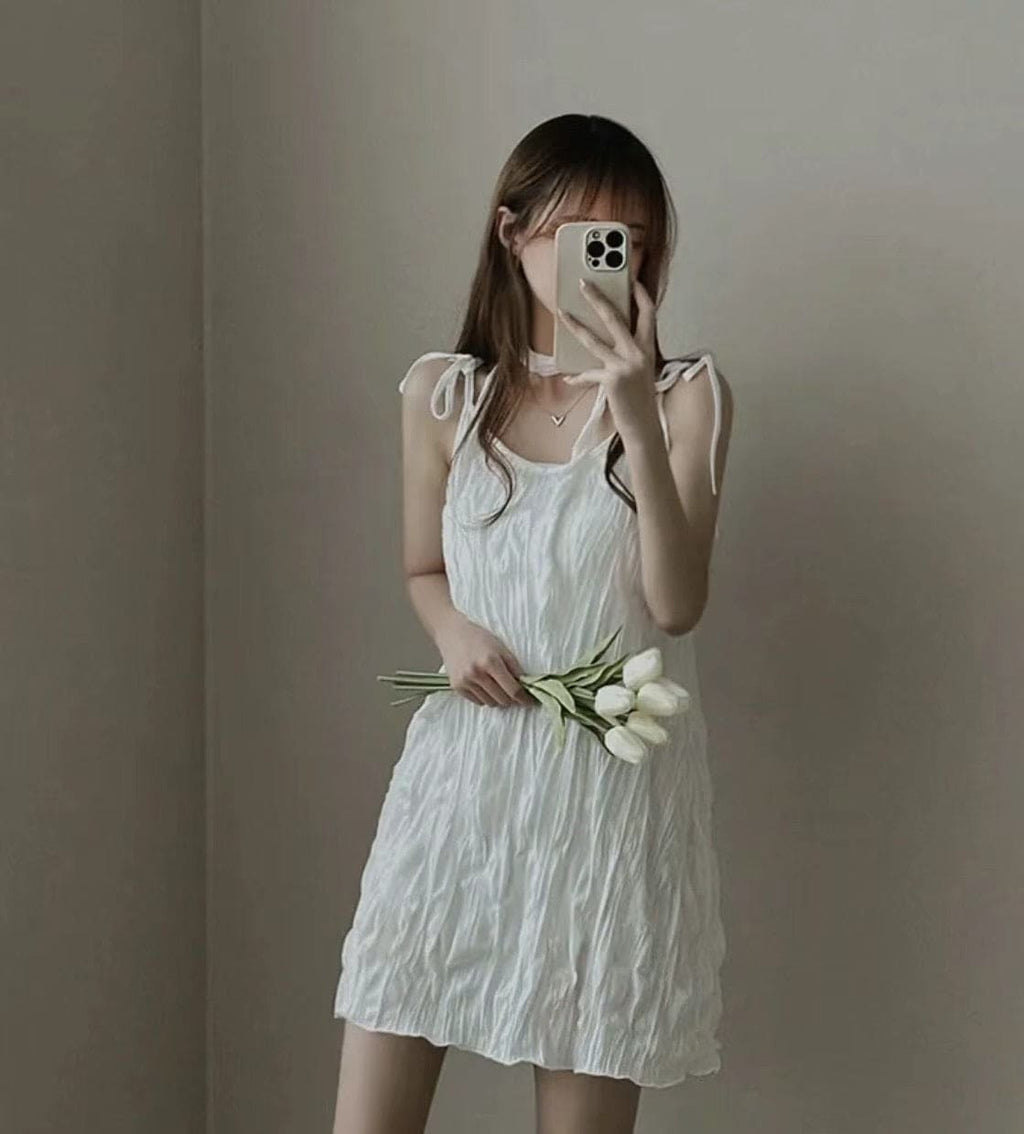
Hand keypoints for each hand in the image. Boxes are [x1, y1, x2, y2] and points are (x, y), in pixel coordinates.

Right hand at [436, 613, 533, 707]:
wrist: (451, 633)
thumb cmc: (479, 637)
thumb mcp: (501, 648)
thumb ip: (514, 668)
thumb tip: (525, 687)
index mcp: (491, 662)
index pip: (513, 689)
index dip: (524, 698)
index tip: (530, 702)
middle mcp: (477, 673)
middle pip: (503, 699)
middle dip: (512, 698)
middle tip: (514, 691)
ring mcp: (465, 682)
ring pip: (491, 703)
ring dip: (498, 698)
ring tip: (497, 685)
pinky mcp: (457, 687)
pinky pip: (478, 702)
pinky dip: (485, 697)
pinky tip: (485, 685)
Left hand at [556, 278, 661, 444]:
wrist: (643, 425)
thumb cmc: (639, 398)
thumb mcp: (640, 370)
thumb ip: (629, 351)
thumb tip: (605, 336)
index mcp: (648, 348)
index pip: (648, 313)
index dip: (640, 295)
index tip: (632, 280)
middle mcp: (638, 353)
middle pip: (615, 318)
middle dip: (597, 298)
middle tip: (583, 284)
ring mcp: (624, 366)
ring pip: (593, 340)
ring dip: (575, 325)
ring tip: (562, 313)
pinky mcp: (611, 380)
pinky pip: (587, 373)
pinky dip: (577, 377)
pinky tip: (568, 377)